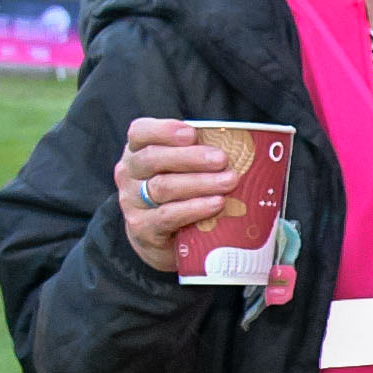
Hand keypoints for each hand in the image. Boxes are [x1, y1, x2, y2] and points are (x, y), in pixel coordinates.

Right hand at [112, 117, 236, 273]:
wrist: (162, 242)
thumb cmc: (179, 195)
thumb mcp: (183, 170)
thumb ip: (200, 155)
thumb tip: (244, 146)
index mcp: (137, 151)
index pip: (140, 132)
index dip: (163, 130)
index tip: (191, 133)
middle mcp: (129, 174)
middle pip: (154, 159)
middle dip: (191, 157)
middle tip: (223, 159)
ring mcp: (131, 202)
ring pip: (164, 187)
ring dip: (201, 182)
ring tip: (229, 181)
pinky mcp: (142, 229)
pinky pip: (168, 216)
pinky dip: (194, 208)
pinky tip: (216, 204)